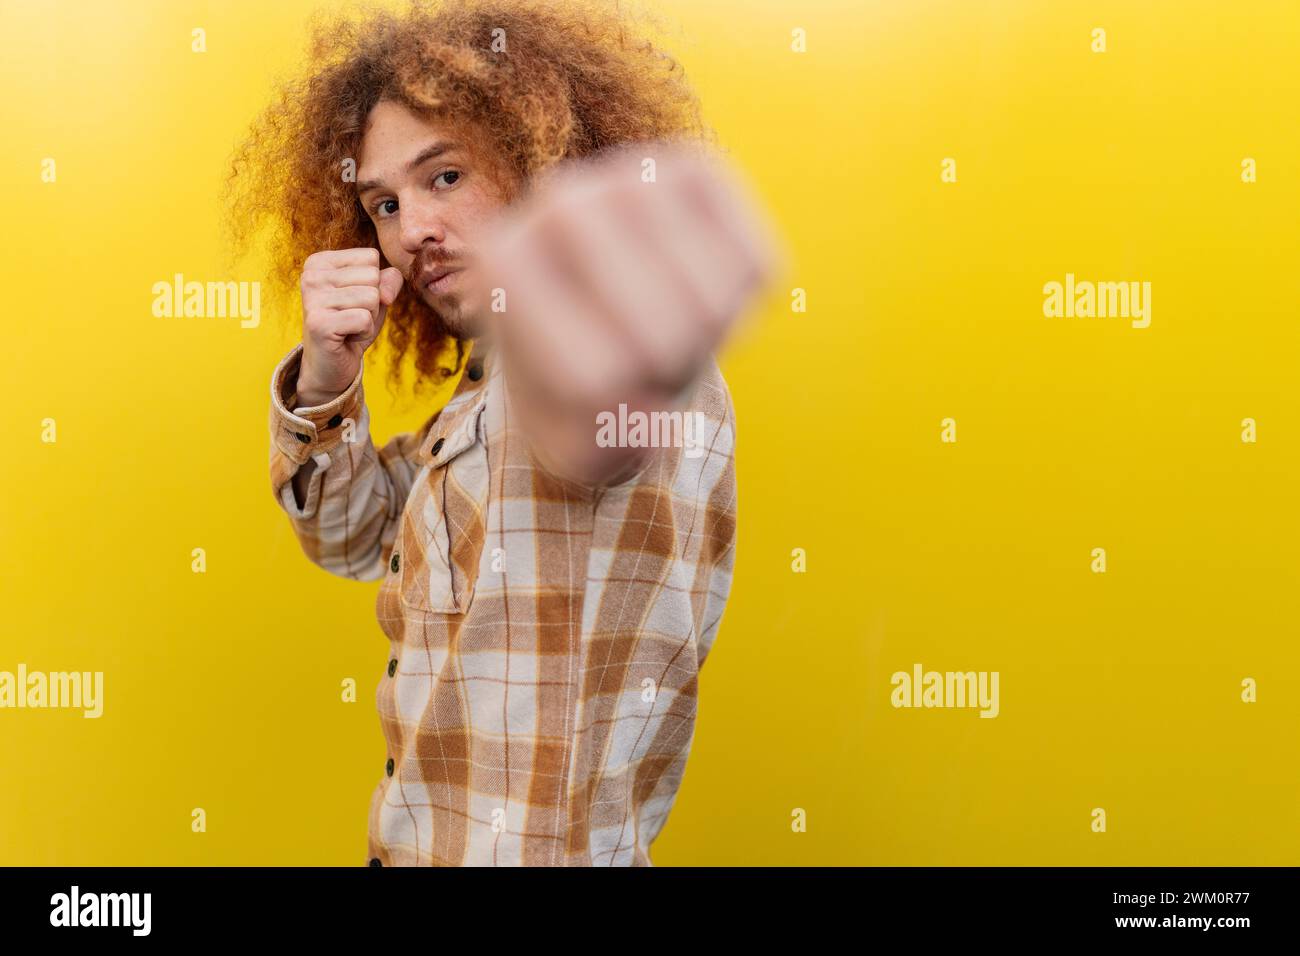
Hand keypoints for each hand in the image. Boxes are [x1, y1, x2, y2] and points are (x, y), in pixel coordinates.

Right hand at [296, 247, 402, 405]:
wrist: (330, 365)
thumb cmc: (353, 325)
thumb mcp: (376, 296)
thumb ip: (389, 280)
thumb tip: (386, 293)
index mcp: (320, 262)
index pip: (371, 257)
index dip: (373, 283)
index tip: (352, 301)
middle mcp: (311, 276)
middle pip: (372, 276)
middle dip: (372, 302)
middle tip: (350, 317)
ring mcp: (312, 298)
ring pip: (371, 297)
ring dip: (368, 318)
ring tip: (348, 327)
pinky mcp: (319, 323)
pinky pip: (365, 319)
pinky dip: (364, 332)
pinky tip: (346, 338)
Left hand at [476, 140, 781, 479]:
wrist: (607, 314)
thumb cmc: (578, 384)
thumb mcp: (573, 441)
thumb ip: (602, 444)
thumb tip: (650, 411)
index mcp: (502, 266)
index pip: (592, 380)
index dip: (618, 413)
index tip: (596, 392)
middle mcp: (558, 202)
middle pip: (659, 340)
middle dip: (668, 377)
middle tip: (644, 361)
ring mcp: (631, 174)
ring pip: (714, 306)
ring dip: (710, 341)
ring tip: (671, 323)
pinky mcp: (698, 169)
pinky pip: (758, 267)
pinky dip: (749, 304)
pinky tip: (706, 289)